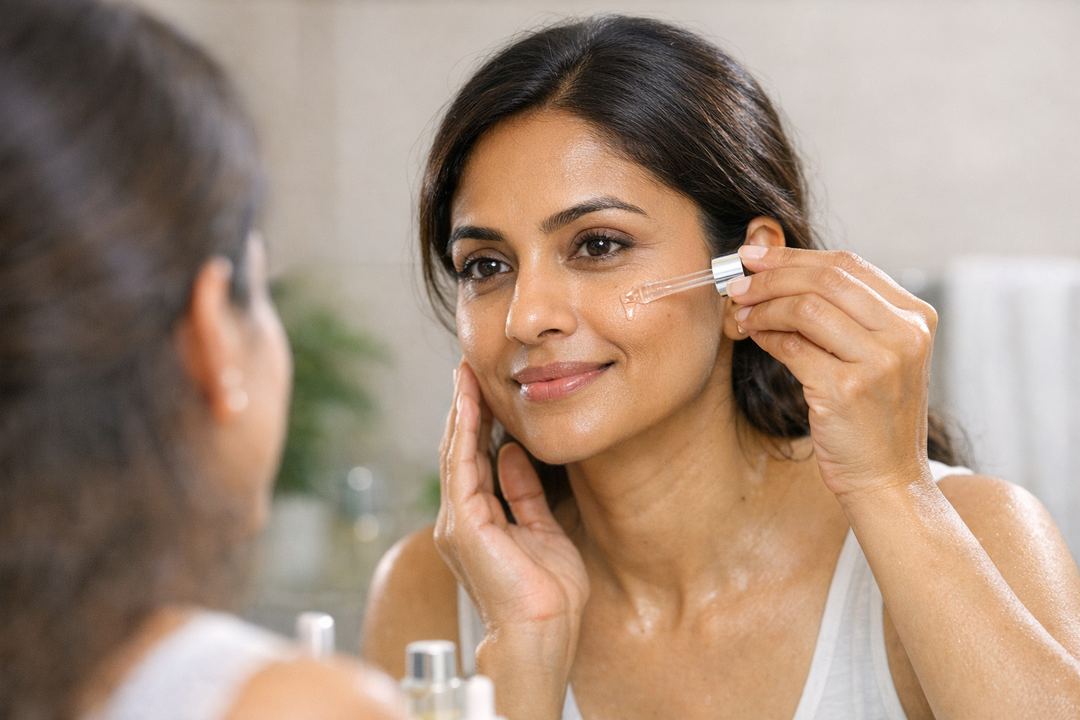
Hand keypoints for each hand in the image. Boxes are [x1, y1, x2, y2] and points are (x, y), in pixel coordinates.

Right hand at [434, 361, 588, 652]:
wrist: (543, 632)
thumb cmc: (548, 594)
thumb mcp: (542, 528)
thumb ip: (524, 491)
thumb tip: (513, 451)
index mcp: (478, 521)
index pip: (475, 460)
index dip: (478, 422)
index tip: (485, 387)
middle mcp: (461, 519)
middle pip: (459, 451)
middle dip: (465, 408)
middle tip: (469, 368)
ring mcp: (458, 522)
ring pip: (455, 454)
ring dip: (461, 411)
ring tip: (466, 374)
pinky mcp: (463, 525)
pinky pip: (461, 469)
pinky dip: (464, 434)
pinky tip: (469, 404)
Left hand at [730, 246, 936, 499]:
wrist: (888, 479)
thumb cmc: (872, 417)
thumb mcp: (874, 356)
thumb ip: (840, 315)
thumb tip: (772, 273)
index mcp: (916, 317)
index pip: (847, 264)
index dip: (793, 256)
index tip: (754, 256)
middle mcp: (905, 334)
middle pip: (825, 278)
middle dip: (772, 276)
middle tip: (737, 284)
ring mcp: (879, 362)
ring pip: (805, 308)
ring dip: (763, 306)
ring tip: (740, 313)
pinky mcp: (847, 390)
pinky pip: (792, 348)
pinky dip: (765, 336)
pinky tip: (753, 336)